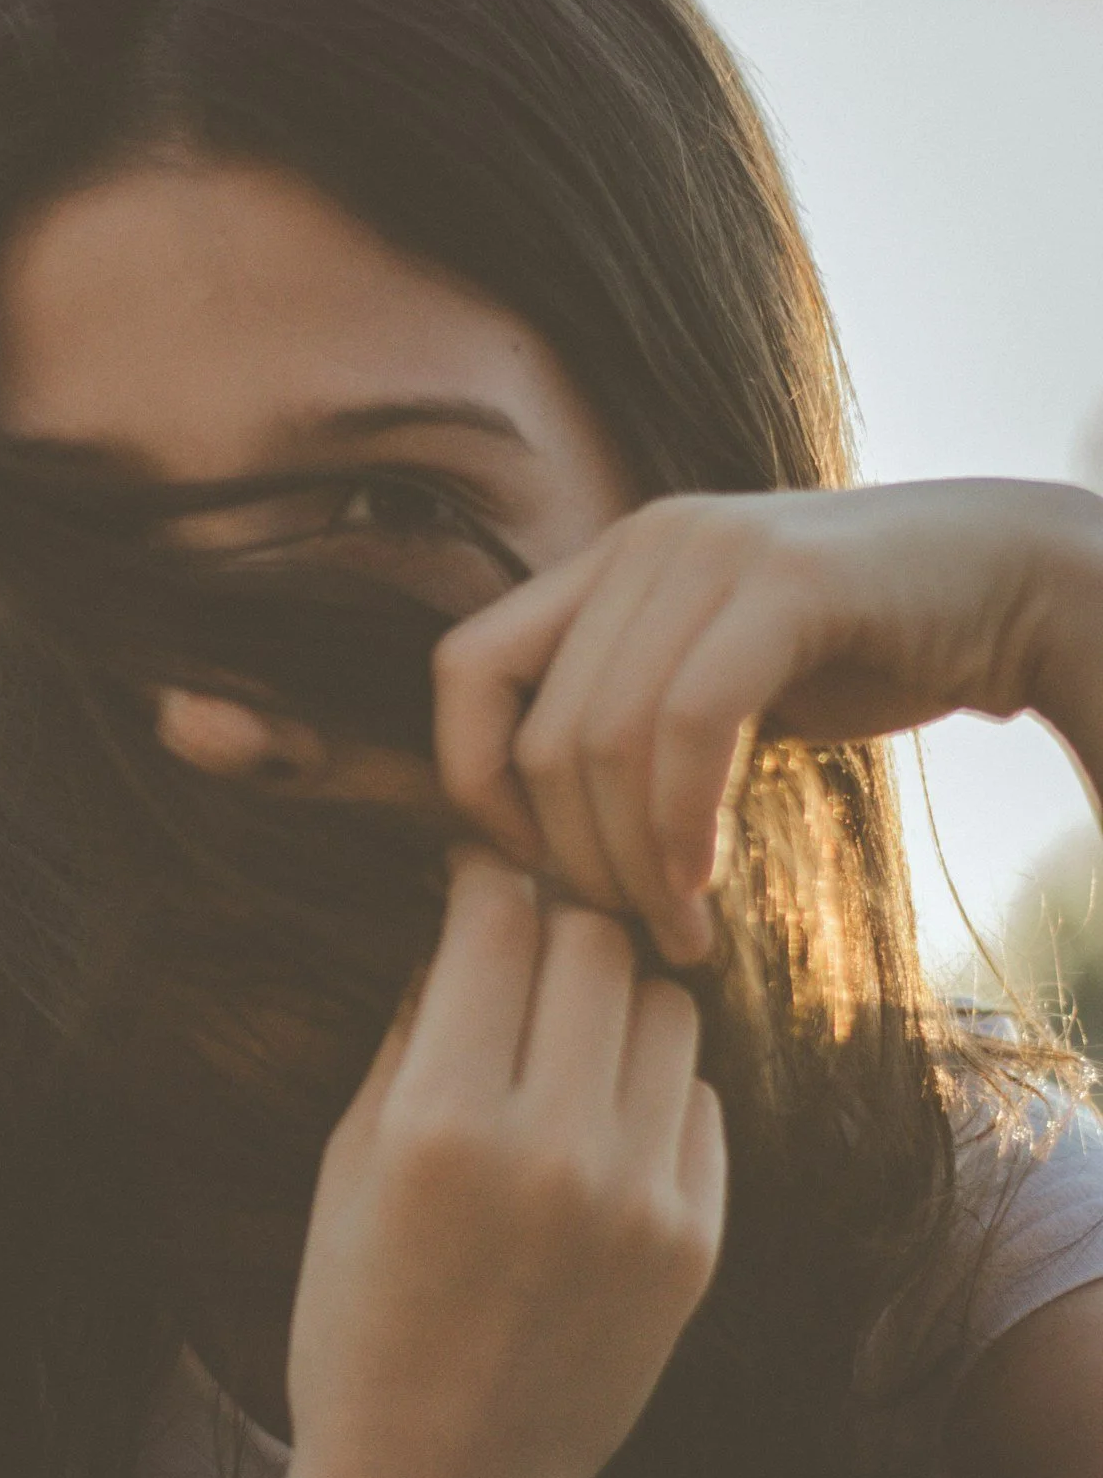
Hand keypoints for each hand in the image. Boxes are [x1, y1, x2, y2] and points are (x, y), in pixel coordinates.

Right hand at [285, 852, 725, 1477]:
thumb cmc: (359, 1324)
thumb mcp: (348, 1166)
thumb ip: (407, 1036)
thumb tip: (461, 929)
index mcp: (440, 1120)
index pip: (496, 924)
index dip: (484, 877)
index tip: (476, 874)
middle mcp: (552, 1146)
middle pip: (595, 946)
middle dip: (555, 924)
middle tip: (524, 944)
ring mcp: (641, 1196)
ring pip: (665, 1010)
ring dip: (615, 999)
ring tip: (566, 1035)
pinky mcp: (697, 1241)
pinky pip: (697, 1102)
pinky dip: (650, 1088)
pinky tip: (598, 1124)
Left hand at [431, 477, 1102, 966]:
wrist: (1014, 589)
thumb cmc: (863, 656)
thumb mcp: (717, 683)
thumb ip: (632, 721)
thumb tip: (542, 835)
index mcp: (606, 564)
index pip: (463, 670)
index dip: (474, 782)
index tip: (539, 870)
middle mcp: (642, 542)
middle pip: (544, 735)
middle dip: (577, 861)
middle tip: (635, 935)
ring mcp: (710, 549)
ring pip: (608, 738)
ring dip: (636, 865)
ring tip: (683, 933)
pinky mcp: (784, 579)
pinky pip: (690, 722)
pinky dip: (683, 821)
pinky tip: (709, 883)